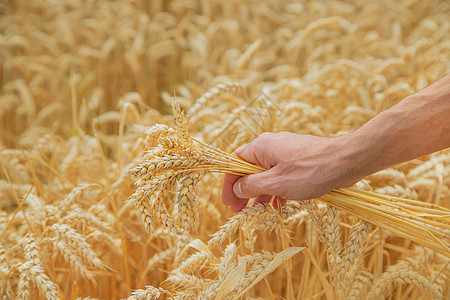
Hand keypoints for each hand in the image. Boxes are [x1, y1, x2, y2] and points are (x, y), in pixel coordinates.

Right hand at [222, 132, 353, 211]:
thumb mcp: (276, 183)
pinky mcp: (298, 159)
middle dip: (242, 191)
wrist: (346, 161)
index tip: (227, 202)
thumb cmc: (310, 171)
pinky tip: (278, 205)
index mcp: (261, 147)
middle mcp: (271, 145)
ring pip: (265, 173)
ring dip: (259, 193)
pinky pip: (280, 174)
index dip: (228, 183)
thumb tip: (237, 189)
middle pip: (248, 169)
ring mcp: (286, 151)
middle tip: (238, 211)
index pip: (235, 163)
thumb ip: (252, 186)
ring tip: (256, 212)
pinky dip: (275, 189)